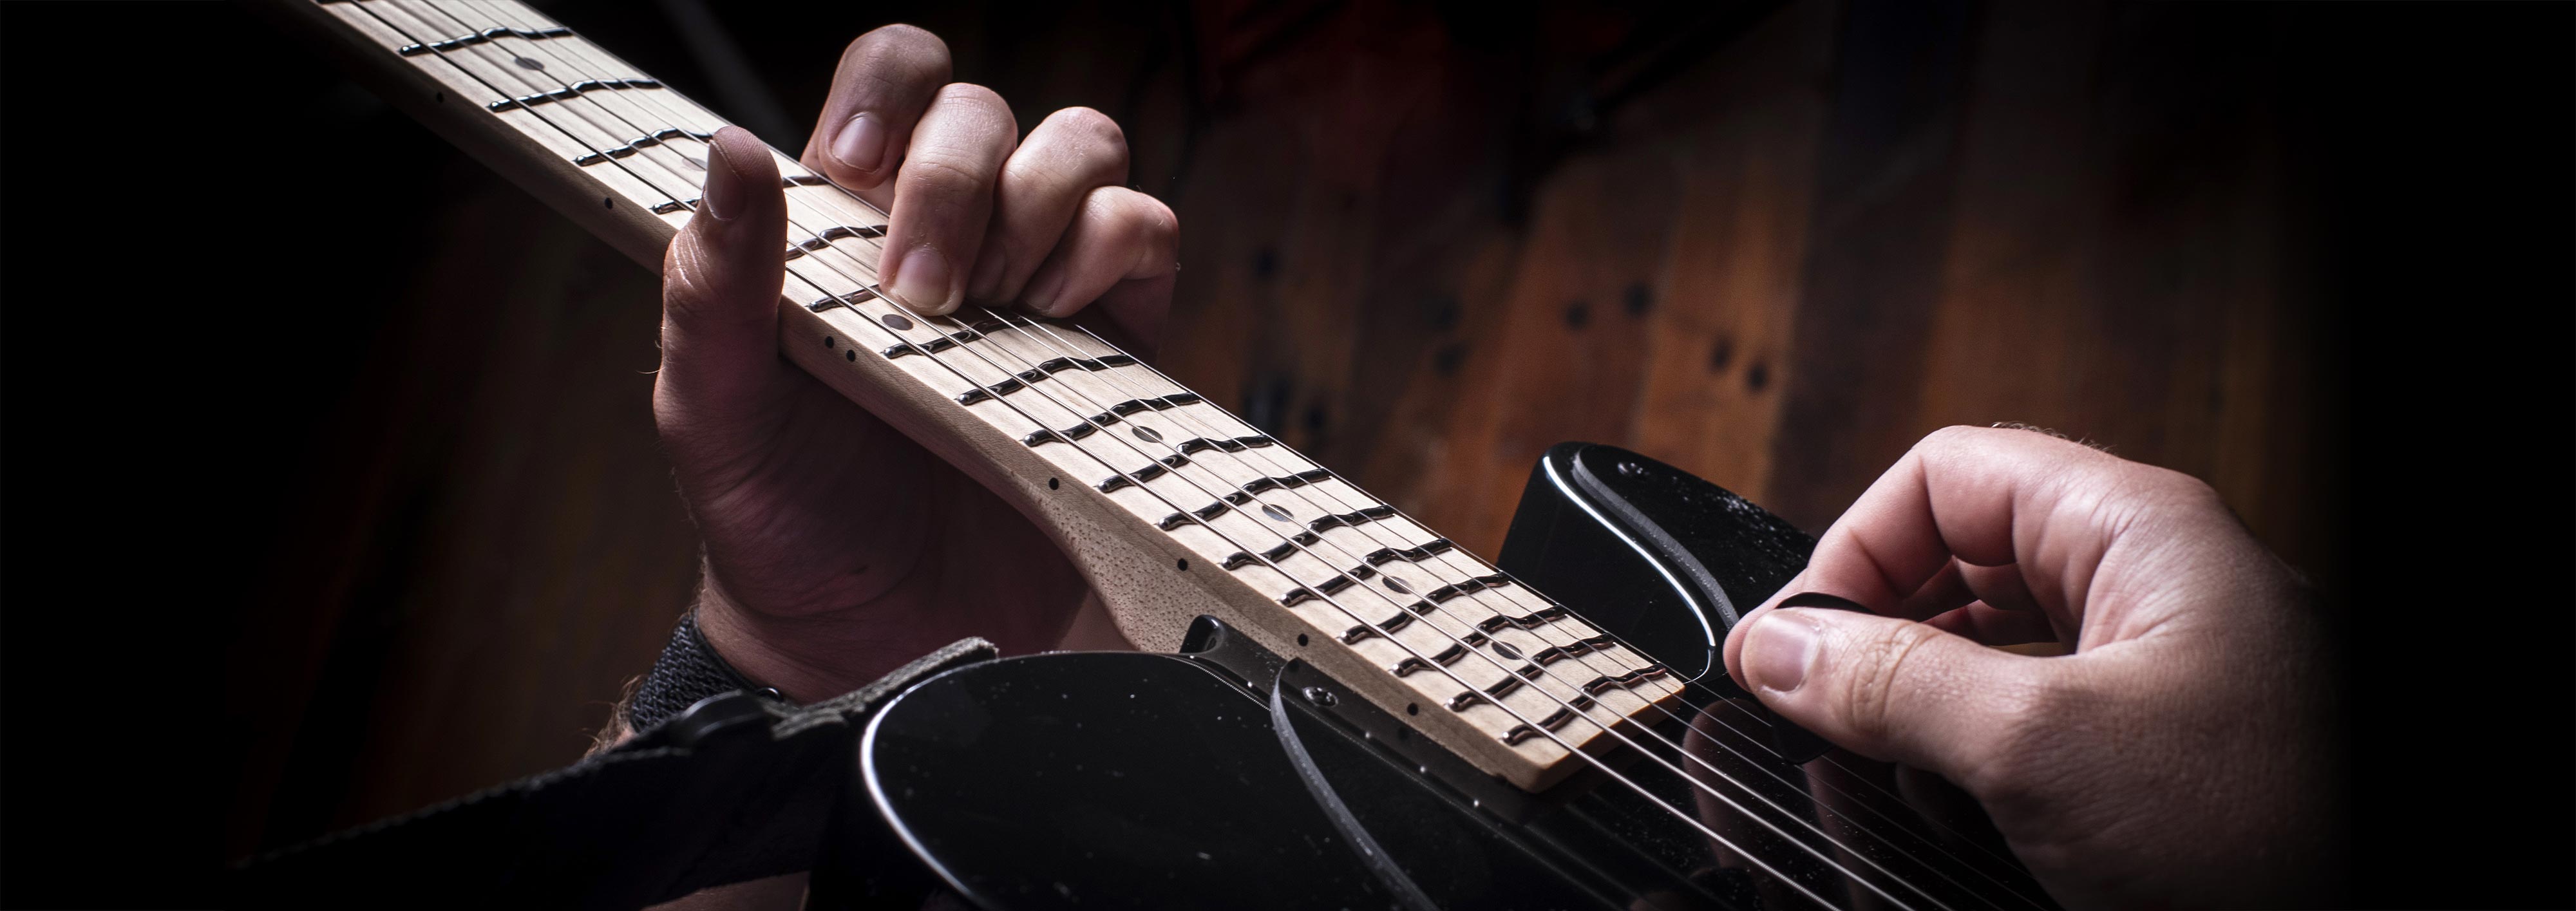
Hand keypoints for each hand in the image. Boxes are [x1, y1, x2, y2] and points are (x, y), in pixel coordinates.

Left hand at [657, 25, 1177, 700]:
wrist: (868, 639)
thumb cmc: (782, 517)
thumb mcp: (714, 405)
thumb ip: (712, 280)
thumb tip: (731, 150)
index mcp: (851, 218)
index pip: (895, 77)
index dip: (890, 88)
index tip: (854, 168)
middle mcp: (955, 231)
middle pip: (990, 109)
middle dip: (955, 181)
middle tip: (918, 294)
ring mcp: (1040, 281)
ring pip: (1082, 147)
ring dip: (1036, 207)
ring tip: (992, 306)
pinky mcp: (1112, 344)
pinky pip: (1146, 235)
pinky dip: (1109, 253)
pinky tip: (1051, 321)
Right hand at [1721, 426, 2342, 907]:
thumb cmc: (2269, 830)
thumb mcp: (2042, 747)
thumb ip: (1895, 685)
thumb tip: (1776, 649)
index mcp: (2139, 531)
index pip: (1950, 477)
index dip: (1856, 547)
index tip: (1790, 643)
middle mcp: (2155, 583)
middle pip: (1966, 556)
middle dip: (1878, 628)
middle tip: (1812, 706)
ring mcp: (2168, 668)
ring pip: (1998, 642)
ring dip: (1921, 696)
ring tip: (1874, 759)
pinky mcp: (2169, 751)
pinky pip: (2040, 715)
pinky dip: (1976, 751)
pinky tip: (1953, 805)